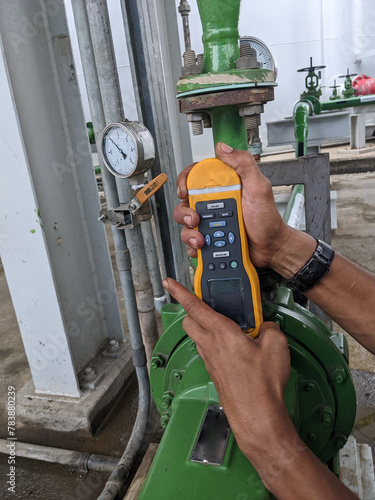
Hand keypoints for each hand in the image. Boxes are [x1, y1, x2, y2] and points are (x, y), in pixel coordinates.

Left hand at [163, 277, 290, 456]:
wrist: (257, 415)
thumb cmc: (262, 384)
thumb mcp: (276, 345)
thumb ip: (269, 328)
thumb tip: (266, 327)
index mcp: (221, 332)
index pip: (194, 306)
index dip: (179, 291)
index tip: (170, 282)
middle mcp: (210, 345)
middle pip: (189, 321)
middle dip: (191, 309)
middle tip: (204, 304)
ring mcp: (210, 360)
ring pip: (197, 337)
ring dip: (205, 328)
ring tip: (225, 326)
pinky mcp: (215, 373)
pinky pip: (208, 352)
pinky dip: (215, 344)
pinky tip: (233, 348)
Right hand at [174, 142, 292, 267]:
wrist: (271, 248)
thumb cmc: (268, 220)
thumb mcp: (259, 188)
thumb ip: (244, 164)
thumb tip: (223, 148)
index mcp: (224, 187)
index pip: (197, 176)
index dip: (185, 180)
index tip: (184, 190)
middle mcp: (215, 203)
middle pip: (186, 201)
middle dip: (184, 212)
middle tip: (195, 220)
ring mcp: (211, 221)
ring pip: (186, 223)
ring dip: (189, 233)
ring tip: (202, 239)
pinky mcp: (210, 238)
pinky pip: (192, 240)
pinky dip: (193, 246)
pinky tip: (202, 247)